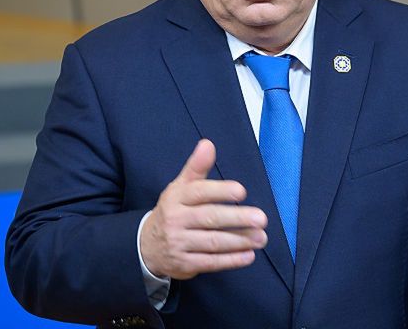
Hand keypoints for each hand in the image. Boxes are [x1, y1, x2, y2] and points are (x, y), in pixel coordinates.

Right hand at [140, 139, 267, 279]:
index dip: (221, 191)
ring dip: (239, 241)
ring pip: (213, 242)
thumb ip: (196, 167)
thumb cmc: (173, 211)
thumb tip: (208, 144)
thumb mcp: (180, 187)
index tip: (242, 192)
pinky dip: (231, 260)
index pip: (200, 192)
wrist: (146, 246)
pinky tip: (248, 255)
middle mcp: (176, 220)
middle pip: (209, 218)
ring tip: (261, 237)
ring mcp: (179, 243)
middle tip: (261, 218)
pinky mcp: (184, 264)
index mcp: (176, 197)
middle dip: (237, 218)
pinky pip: (210, 262)